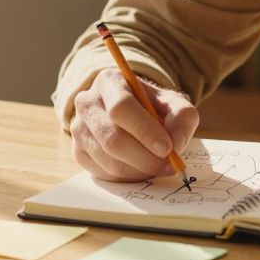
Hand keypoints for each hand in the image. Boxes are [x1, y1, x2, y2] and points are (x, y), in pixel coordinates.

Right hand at [70, 68, 199, 180]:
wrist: (133, 113)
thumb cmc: (153, 107)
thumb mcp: (174, 103)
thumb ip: (182, 118)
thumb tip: (176, 144)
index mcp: (109, 82)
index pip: (121, 107)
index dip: (144, 130)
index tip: (167, 148)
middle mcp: (87, 102)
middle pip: (112, 138)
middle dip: (145, 158)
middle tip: (169, 166)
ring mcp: (78, 128)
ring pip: (108, 159)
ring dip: (138, 170)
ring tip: (158, 167)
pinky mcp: (78, 151)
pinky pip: (102, 172)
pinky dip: (127, 177)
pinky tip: (141, 169)